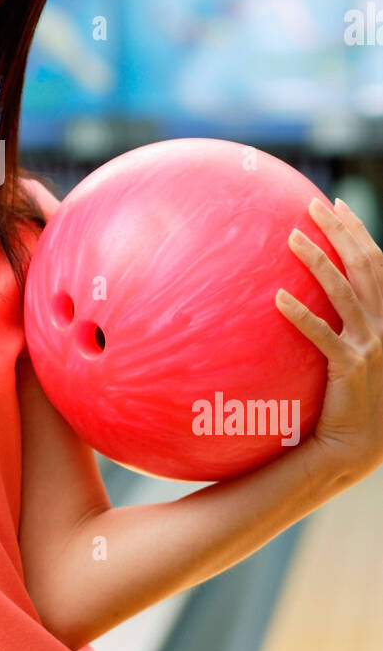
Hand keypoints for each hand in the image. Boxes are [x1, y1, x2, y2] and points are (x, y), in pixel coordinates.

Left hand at [276, 195, 382, 478]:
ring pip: (345, 292)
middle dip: (340, 231)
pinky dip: (302, 316)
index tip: (336, 204)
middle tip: (312, 205)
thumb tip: (306, 292)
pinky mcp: (350, 368)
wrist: (358, 446)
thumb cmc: (354, 401)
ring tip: (291, 237)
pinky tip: (278, 298)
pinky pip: (323, 336)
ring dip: (319, 261)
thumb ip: (345, 320)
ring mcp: (371, 346)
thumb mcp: (359, 353)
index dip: (358, 231)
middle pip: (365, 266)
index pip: (376, 262)